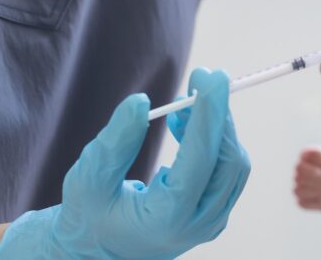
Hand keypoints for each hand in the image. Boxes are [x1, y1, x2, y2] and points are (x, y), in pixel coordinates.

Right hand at [0, 69, 250, 259]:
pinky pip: (227, 171)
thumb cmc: (87, 216)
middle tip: (201, 78)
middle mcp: (197, 225)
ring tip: (181, 106)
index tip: (209, 77)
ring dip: (214, 127)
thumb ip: (114, 144)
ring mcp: (210, 222)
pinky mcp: (214, 213)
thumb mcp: (87, 180)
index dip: (208, 115)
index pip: (200, 161)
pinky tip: (184, 124)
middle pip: (227, 161)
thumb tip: (141, 102)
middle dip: (217, 115)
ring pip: (233, 165)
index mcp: (166, 220)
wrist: (95, 252)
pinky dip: (213, 142)